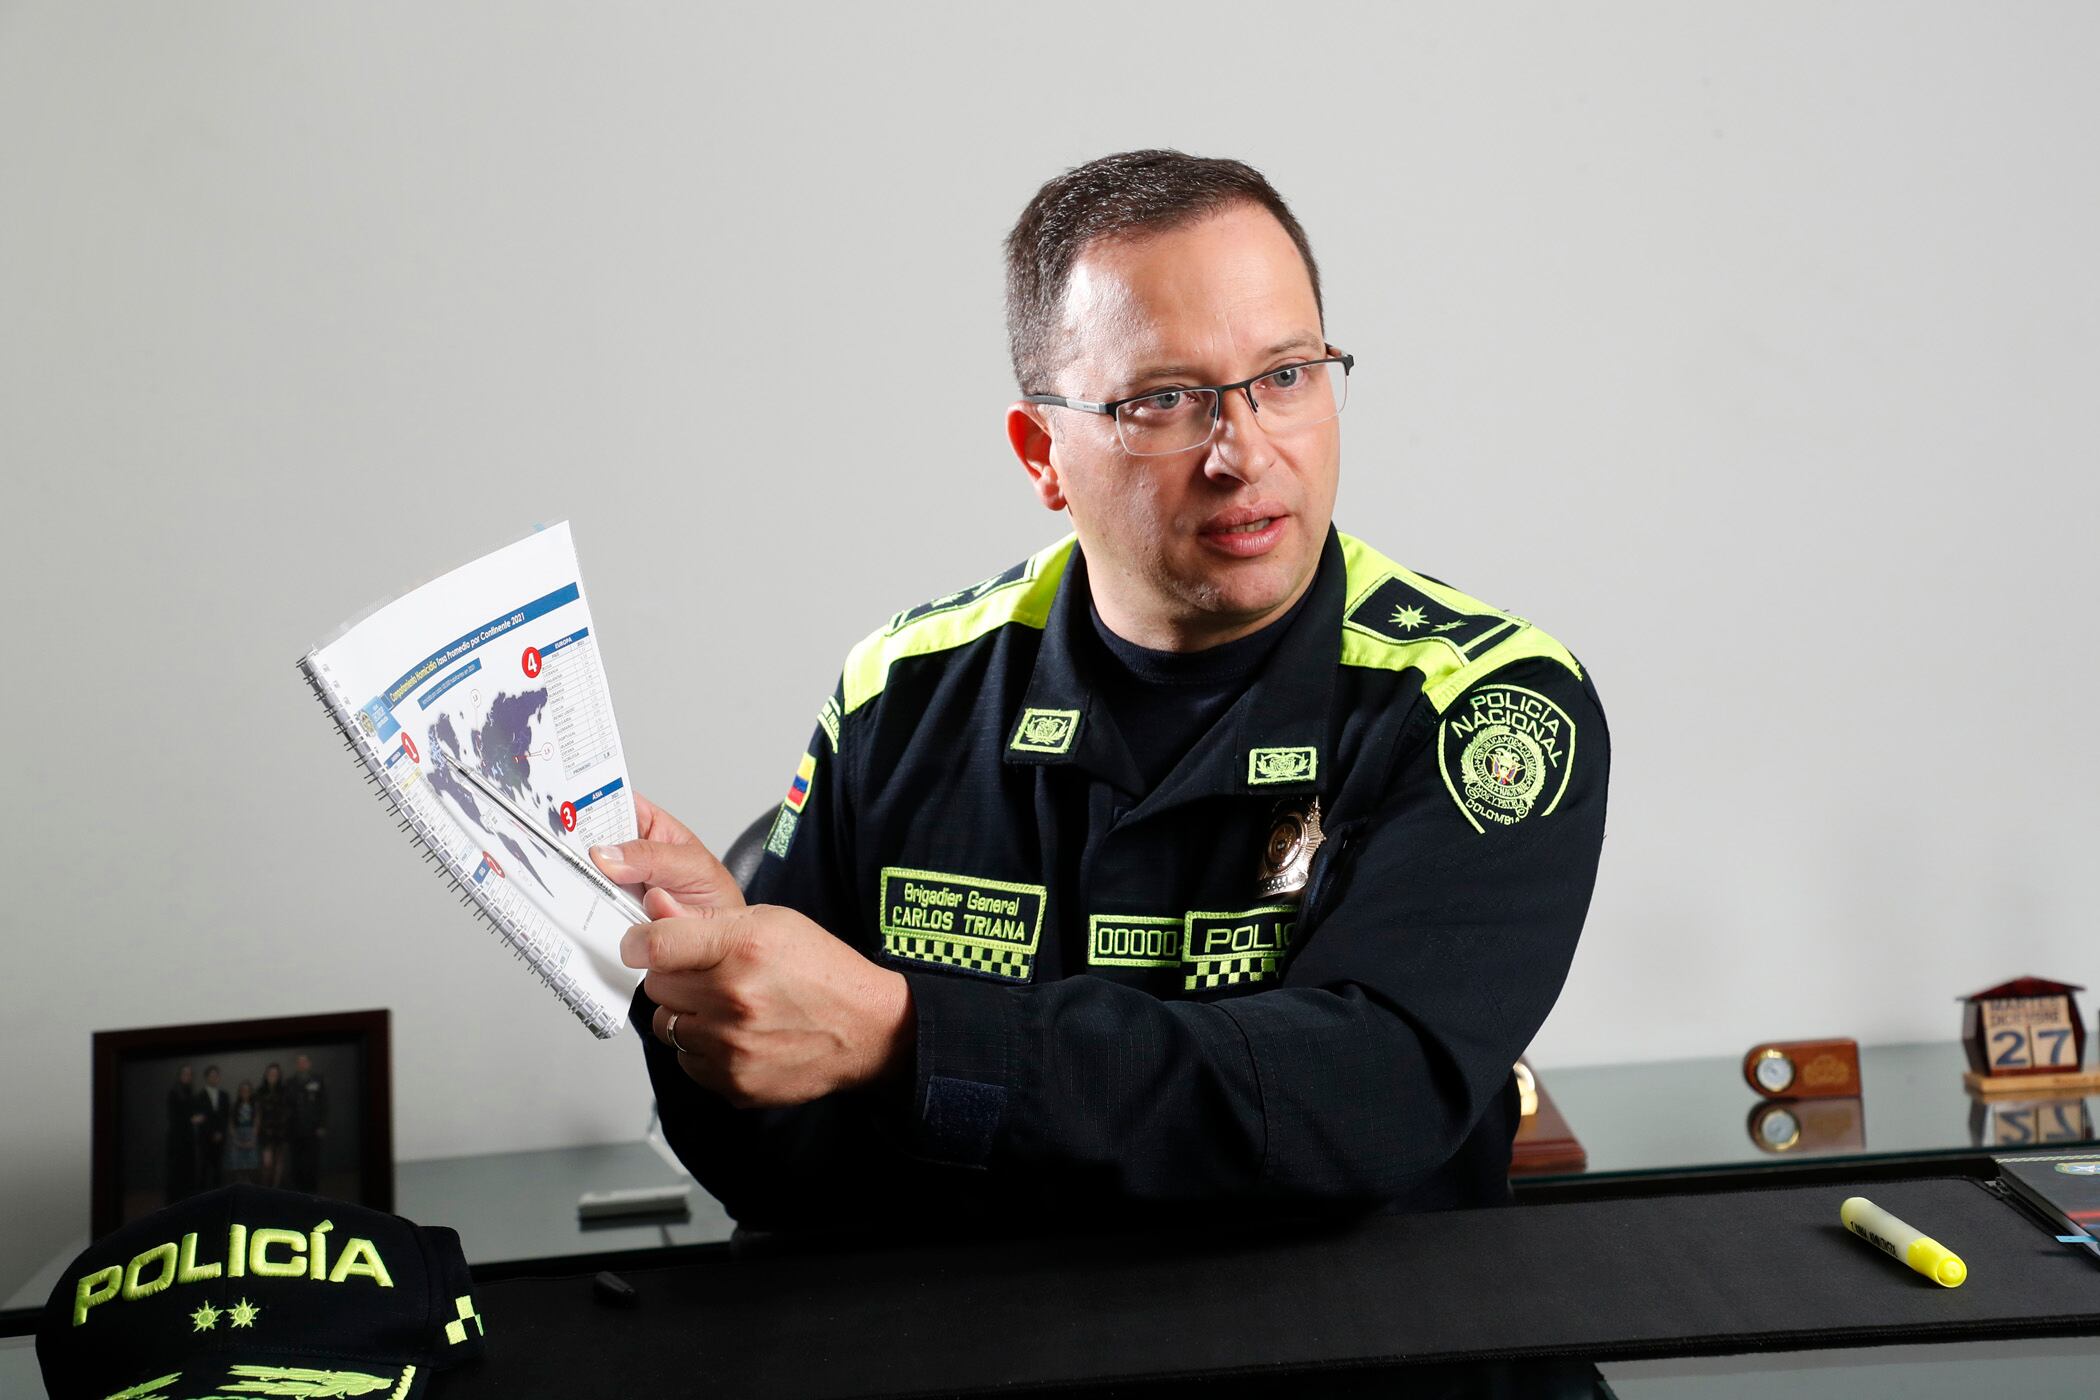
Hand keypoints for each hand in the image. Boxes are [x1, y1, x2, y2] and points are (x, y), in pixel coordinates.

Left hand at [603, 805, 912, 1105]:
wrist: (868, 1030)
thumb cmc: (824, 973)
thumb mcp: (772, 922)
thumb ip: (707, 918)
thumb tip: (655, 908)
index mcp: (744, 949)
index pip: (655, 946)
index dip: (639, 943)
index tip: (641, 945)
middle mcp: (734, 1000)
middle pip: (656, 987)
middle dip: (674, 977)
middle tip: (708, 975)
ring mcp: (732, 1048)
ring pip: (667, 1027)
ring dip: (687, 1016)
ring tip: (725, 1007)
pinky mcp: (733, 1083)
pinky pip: (686, 1062)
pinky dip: (702, 1050)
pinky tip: (735, 1036)